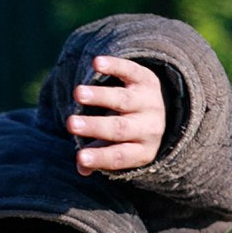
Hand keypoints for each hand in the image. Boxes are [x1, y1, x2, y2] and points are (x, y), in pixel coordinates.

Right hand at [66, 54, 167, 174]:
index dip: (100, 157)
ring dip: (100, 96)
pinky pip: (130, 71)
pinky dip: (114, 66)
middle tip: (71, 124)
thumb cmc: (129, 134)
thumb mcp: (118, 148)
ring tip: (78, 94)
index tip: (80, 158)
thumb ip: (99, 156)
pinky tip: (97, 63)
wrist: (160, 108)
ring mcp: (148, 102)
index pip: (120, 156)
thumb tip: (82, 169)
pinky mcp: (145, 78)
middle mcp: (149, 128)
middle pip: (120, 128)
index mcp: (142, 151)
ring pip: (123, 100)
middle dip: (95, 126)